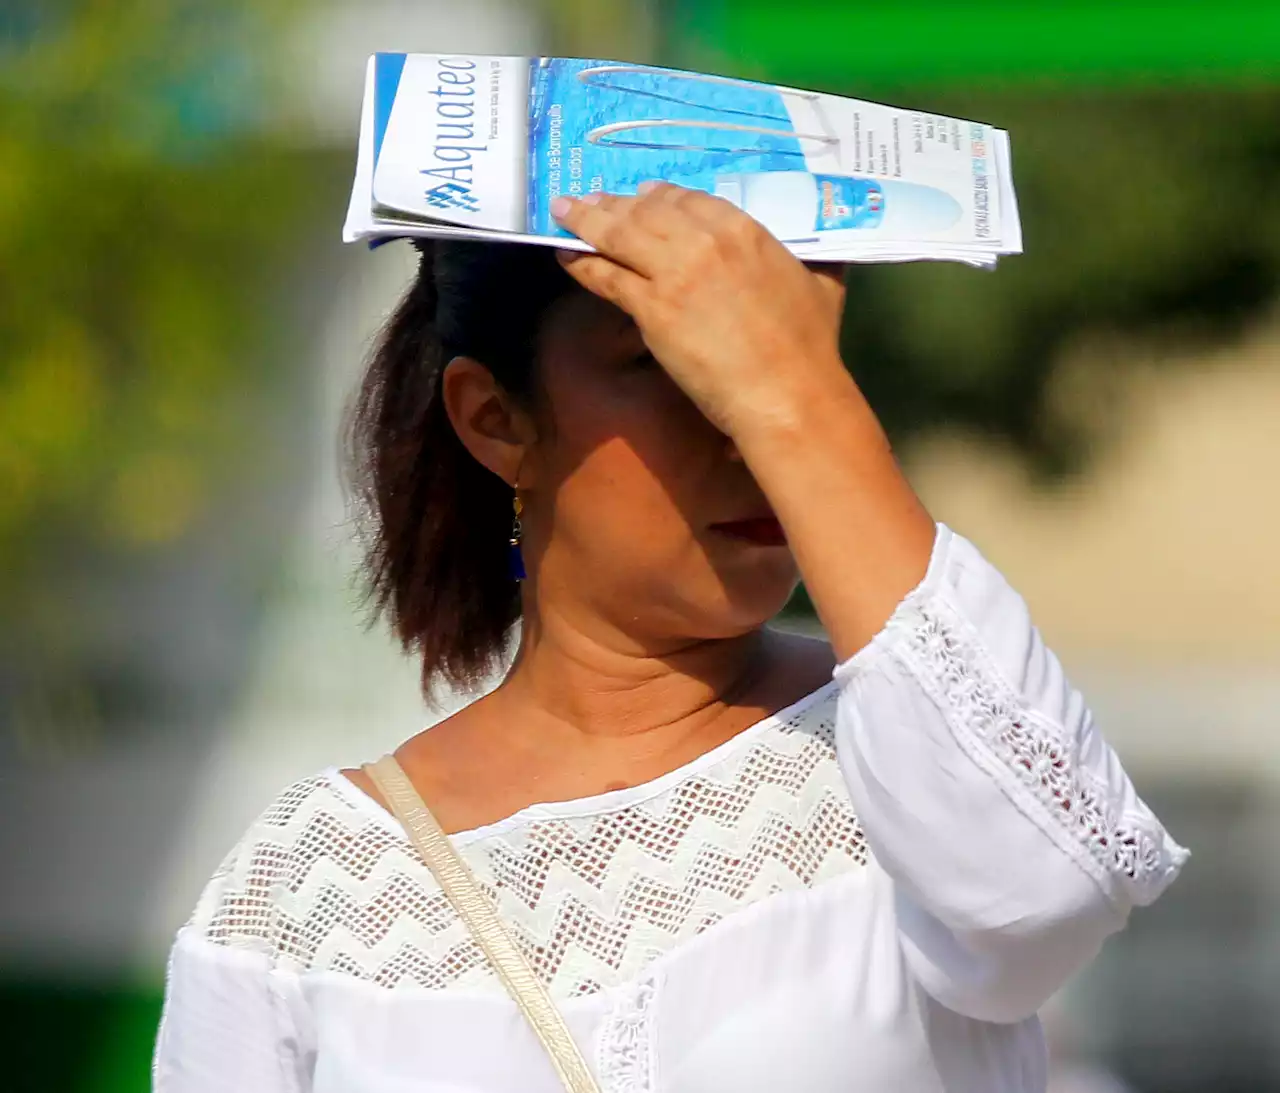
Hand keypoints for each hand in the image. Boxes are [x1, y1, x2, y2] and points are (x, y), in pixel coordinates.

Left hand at [552, 184, 853, 439]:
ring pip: (619, 234)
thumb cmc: (810, 346)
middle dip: (617, 203)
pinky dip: (582, 262)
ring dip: (588, 220)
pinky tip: (566, 254)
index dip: (660, 197)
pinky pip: (606, 275)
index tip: (645, 197)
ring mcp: (673, 272)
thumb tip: (830, 246)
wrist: (787, 393)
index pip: (688, 199)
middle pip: (647, 210)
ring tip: (566, 212)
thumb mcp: (823, 283)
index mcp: (744, 229)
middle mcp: (704, 240)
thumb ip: (818, 256)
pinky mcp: (652, 308)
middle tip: (594, 200)